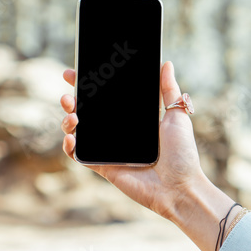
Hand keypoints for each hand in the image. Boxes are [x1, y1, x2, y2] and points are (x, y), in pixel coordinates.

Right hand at [60, 60, 200, 219]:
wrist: (180, 187)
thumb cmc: (182, 154)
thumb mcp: (177, 117)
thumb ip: (169, 90)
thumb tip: (166, 63)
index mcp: (132, 119)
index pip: (105, 97)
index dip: (89, 85)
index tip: (75, 73)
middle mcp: (118, 132)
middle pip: (87, 112)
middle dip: (72, 100)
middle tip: (69, 95)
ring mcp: (108, 149)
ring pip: (79, 131)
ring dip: (68, 120)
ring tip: (73, 115)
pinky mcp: (103, 167)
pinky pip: (79, 156)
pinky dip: (69, 146)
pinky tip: (71, 137)